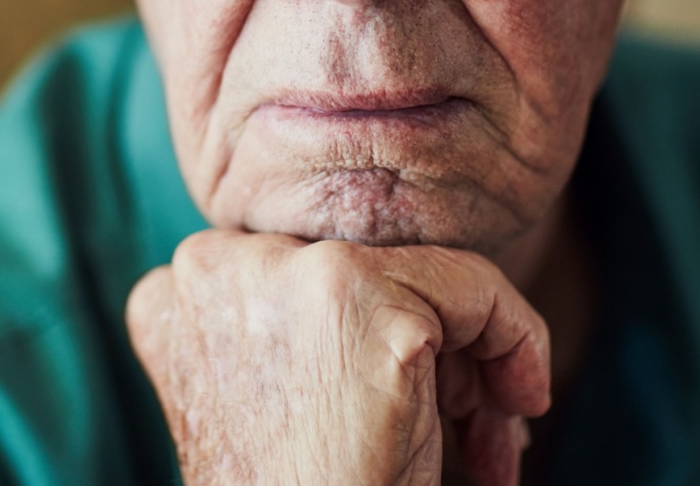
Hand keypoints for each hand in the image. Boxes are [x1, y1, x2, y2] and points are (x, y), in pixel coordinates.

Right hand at [126, 230, 550, 485]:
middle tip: (461, 427)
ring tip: (487, 436)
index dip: (359, 344)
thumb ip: (287, 323)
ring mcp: (286, 271)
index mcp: (179, 293)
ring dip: (469, 360)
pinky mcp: (361, 296)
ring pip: (417, 274)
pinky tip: (519, 404)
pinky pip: (476, 290)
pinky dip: (518, 342)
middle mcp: (213, 263)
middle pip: (356, 267)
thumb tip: (402, 304)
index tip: (400, 406)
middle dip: (421, 347)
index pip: (297, 272)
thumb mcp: (267, 395)